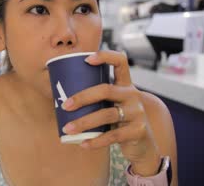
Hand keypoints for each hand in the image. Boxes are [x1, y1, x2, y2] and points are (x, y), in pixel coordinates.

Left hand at [60, 50, 160, 175]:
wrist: (145, 146)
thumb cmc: (120, 121)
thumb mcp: (113, 106)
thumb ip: (96, 99)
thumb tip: (58, 94)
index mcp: (125, 85)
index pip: (120, 61)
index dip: (105, 56)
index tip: (86, 59)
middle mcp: (133, 95)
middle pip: (106, 90)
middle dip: (82, 97)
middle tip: (65, 105)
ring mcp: (137, 113)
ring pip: (107, 114)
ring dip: (84, 122)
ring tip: (67, 129)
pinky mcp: (138, 131)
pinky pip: (113, 136)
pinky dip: (95, 141)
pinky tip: (83, 144)